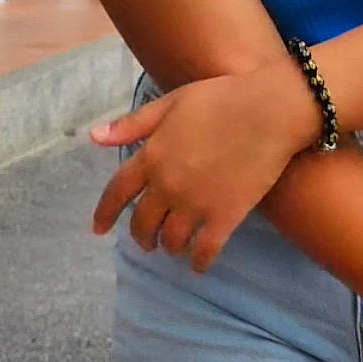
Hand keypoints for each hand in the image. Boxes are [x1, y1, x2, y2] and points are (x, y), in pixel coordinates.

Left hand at [90, 62, 320, 270]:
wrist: (268, 111)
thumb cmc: (221, 98)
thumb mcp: (172, 102)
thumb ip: (133, 124)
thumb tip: (93, 137)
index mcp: (152, 156)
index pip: (117, 193)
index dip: (104, 214)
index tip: (98, 230)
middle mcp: (167, 186)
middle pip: (142, 223)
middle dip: (141, 236)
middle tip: (148, 240)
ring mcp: (195, 204)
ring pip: (171, 241)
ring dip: (168, 247)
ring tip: (174, 246)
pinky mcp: (224, 217)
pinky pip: (204, 252)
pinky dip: (198, 262)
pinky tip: (198, 263)